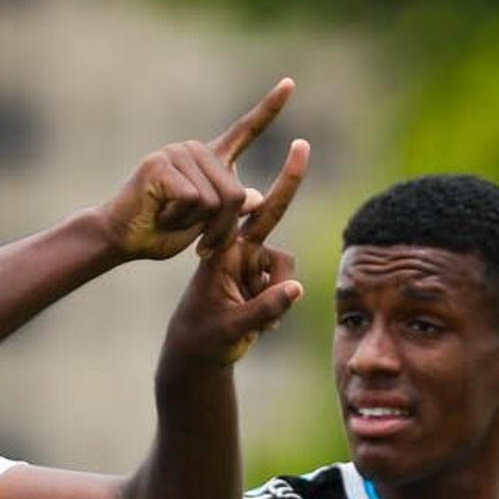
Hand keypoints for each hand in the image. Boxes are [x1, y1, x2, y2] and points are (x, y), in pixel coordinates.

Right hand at [99, 80, 292, 261]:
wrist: (121, 238)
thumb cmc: (161, 231)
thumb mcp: (206, 224)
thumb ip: (230, 209)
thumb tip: (256, 196)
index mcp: (210, 159)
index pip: (246, 130)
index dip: (269, 108)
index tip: (290, 84)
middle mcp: (195, 149)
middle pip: (235, 194)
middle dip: (222, 229)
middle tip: (200, 244)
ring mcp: (177, 153)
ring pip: (215, 201)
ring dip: (196, 226)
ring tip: (170, 220)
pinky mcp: (161, 165)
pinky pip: (193, 201)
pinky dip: (179, 219)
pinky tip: (159, 213)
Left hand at [163, 135, 308, 367]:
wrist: (196, 353)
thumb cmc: (204, 338)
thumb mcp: (230, 328)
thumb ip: (263, 309)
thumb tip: (298, 288)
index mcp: (226, 250)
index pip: (255, 211)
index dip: (280, 181)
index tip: (299, 144)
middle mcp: (240, 251)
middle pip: (273, 215)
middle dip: (288, 184)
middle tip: (302, 146)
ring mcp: (252, 265)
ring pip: (286, 268)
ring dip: (278, 296)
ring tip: (257, 324)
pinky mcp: (261, 280)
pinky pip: (286, 286)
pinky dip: (279, 306)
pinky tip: (261, 326)